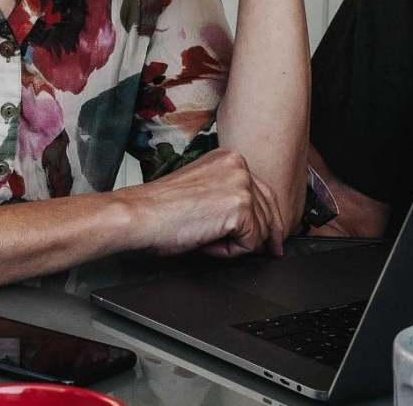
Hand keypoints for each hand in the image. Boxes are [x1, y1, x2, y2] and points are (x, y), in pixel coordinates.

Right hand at [125, 148, 285, 257]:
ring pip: (261, 230)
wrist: (139, 215)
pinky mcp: (240, 207)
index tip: (273, 239)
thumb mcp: (202, 192)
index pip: (264, 192)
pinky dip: (230, 252)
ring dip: (237, 244)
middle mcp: (239, 166)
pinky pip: (251, 243)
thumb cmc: (160, 210)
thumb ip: (229, 198)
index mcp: (229, 158)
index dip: (268, 220)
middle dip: (262, 237)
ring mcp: (241, 185)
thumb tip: (259, 226)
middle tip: (266, 253)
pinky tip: (207, 242)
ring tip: (205, 238)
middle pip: (269, 211)